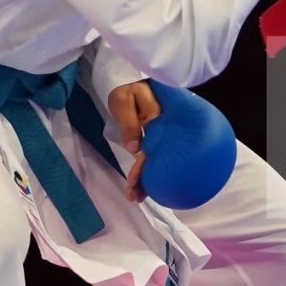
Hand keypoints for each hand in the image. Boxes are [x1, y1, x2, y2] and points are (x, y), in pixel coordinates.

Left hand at [106, 79, 161, 202]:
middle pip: (156, 155)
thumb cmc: (127, 94)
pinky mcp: (157, 139)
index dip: (143, 165)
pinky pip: (154, 154)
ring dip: (146, 177)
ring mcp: (161, 134)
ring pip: (155, 158)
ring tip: (137, 196)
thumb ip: (129, 122)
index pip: (151, 145)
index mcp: (156, 116)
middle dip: (145, 178)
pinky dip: (147, 168)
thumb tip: (136, 148)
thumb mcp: (122, 102)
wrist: (132, 88)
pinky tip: (143, 184)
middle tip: (135, 198)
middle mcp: (163, 127)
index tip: (133, 184)